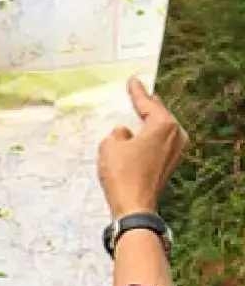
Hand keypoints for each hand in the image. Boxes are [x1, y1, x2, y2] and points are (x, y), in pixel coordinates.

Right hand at [98, 76, 187, 216]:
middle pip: (159, 114)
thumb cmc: (122, 173)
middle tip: (136, 94)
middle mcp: (176, 135)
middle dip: (146, 106)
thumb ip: (118, 133)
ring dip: (147, 123)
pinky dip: (149, 137)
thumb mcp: (110, 145)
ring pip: (161, 128)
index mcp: (164, 125)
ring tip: (135, 114)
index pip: (148, 103)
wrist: (134, 204)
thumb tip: (125, 133)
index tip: (133, 81)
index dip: (137, 92)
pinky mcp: (171, 163)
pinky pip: (160, 142)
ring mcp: (176, 150)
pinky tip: (136, 137)